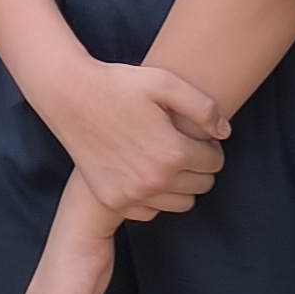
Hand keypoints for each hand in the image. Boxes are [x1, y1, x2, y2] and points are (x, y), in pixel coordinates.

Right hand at [24, 55, 227, 219]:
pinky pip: (152, 211)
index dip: (212, 147)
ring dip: (181, 184)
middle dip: (200, 166)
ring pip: (182, 203)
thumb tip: (224, 133)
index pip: (215, 163)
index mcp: (174, 152)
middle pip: (202, 185)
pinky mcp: (114, 200)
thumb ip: (204, 108)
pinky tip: (143, 171)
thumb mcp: (166, 82)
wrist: (70, 96)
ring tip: (166, 160)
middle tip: (184, 146)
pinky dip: (154, 196)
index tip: (199, 137)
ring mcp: (133, 193)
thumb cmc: (119, 84)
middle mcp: (156, 180)